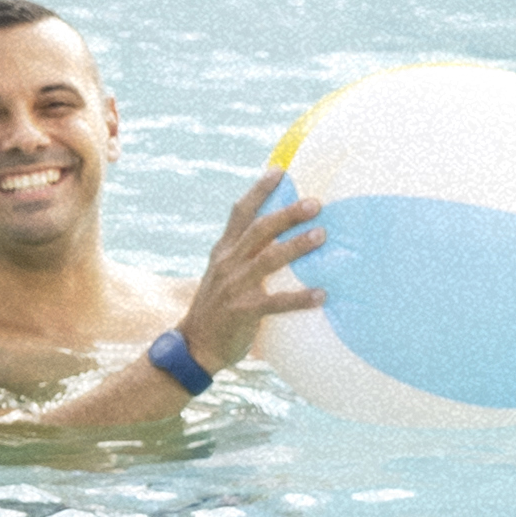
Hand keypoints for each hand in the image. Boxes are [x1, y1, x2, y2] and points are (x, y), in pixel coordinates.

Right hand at [176, 168, 330, 381]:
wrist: (194, 345)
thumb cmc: (216, 309)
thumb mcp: (223, 275)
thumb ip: (244, 258)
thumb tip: (278, 243)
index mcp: (223, 252)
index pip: (240, 213)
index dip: (259, 190)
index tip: (279, 171)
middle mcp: (227, 263)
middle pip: (259, 229)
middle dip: (287, 213)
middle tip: (315, 203)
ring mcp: (234, 286)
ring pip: (269, 259)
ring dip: (297, 245)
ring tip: (321, 235)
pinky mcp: (243, 311)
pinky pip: (276, 302)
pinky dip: (300, 298)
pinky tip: (321, 294)